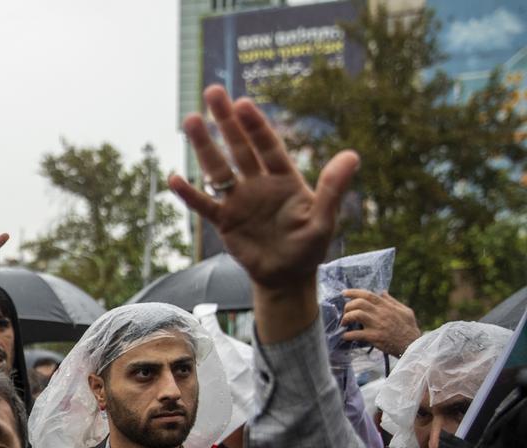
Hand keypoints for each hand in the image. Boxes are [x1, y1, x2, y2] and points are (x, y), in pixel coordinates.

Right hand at [170, 86, 357, 342]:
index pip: (268, 145)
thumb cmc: (309, 247)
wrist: (286, 276)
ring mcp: (239, 200)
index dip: (256, 125)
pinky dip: (189, 193)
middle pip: (239, 147)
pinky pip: (204, 204)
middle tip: (213, 92)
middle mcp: (258, 183)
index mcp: (283, 179)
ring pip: (218, 168)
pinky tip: (174, 178)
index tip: (243, 103)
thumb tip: (352, 156)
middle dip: (226, 120)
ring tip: (191, 120)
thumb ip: (332, 188)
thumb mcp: (324, 220)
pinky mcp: (224, 221)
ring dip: (204, 145)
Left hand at [341, 290, 420, 355]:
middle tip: (345, 312)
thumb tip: (382, 292)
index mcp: (386, 307)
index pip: (368, 295)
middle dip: (348, 306)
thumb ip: (392, 301)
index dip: (354, 292)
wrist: (413, 345)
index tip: (344, 293)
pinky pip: (356, 334)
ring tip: (344, 323)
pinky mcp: (374, 337)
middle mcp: (381, 314)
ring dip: (346, 318)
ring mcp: (377, 325)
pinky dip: (347, 335)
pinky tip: (345, 336)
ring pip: (356, 315)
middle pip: (359, 303)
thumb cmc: (409, 328)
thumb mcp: (405, 311)